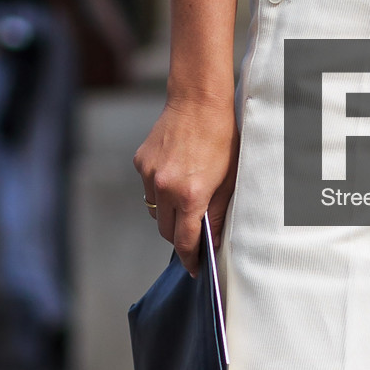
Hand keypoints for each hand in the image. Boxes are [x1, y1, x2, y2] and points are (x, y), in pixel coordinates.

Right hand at [134, 94, 238, 272]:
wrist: (198, 101)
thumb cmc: (222, 138)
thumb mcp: (229, 179)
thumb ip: (218, 213)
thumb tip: (212, 239)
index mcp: (190, 195)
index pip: (185, 241)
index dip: (190, 258)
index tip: (194, 268)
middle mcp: (165, 188)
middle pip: (165, 230)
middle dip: (178, 238)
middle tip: (193, 237)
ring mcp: (149, 175)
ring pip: (154, 210)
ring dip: (168, 213)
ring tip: (185, 201)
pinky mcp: (141, 162)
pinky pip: (149, 187)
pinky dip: (160, 189)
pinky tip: (176, 175)